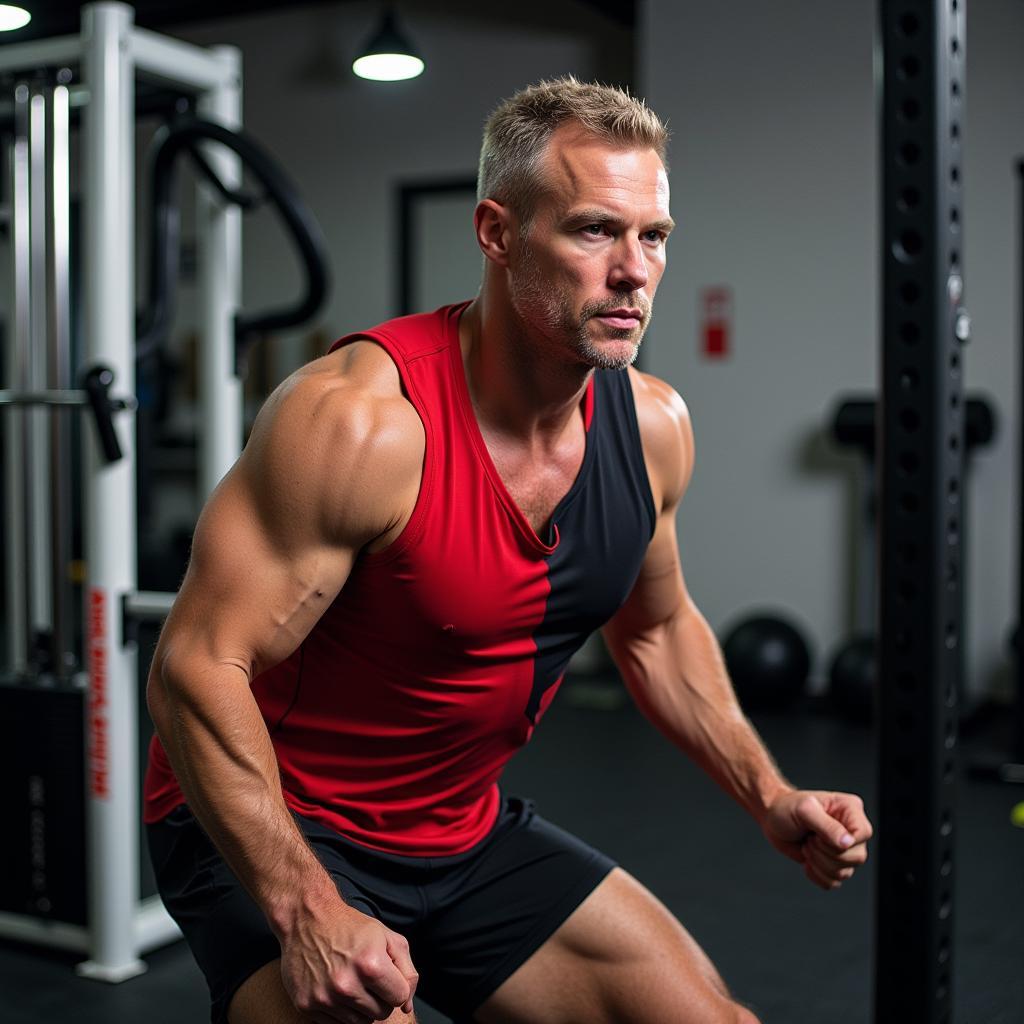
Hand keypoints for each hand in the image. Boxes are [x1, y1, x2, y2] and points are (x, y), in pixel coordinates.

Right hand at [280, 899, 417, 1022]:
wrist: (306, 918)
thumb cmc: (350, 927)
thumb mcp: (387, 936)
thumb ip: (407, 971)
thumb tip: (406, 1006)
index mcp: (370, 965)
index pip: (399, 998)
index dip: (396, 985)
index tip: (385, 974)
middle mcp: (346, 984)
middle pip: (380, 1013)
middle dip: (379, 998)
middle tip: (368, 978)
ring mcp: (324, 997)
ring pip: (359, 1022)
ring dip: (360, 1007)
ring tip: (352, 983)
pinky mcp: (306, 1005)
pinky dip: (339, 1012)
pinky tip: (336, 990)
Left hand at [761, 790, 872, 890]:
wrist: (772, 819)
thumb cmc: (787, 808)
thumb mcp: (804, 811)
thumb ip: (827, 826)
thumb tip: (847, 843)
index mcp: (850, 810)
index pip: (863, 834)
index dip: (841, 842)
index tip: (817, 835)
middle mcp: (852, 831)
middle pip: (857, 858)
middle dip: (826, 853)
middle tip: (809, 839)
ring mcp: (844, 849)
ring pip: (845, 873)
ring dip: (819, 863)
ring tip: (807, 845)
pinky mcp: (834, 864)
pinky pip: (834, 883)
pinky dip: (816, 875)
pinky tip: (806, 860)